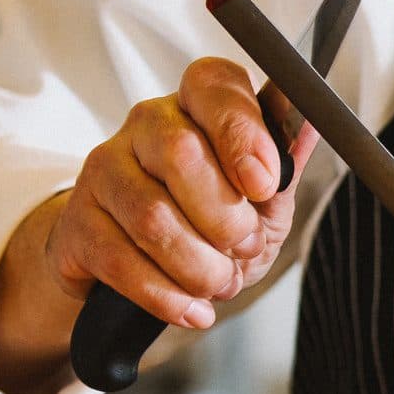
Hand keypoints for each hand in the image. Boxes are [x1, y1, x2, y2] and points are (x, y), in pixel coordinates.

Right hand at [0, 57, 309, 393]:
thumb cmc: (208, 222)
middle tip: (243, 246)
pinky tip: (192, 308)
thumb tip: (314, 124)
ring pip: (152, 216)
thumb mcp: (261, 199)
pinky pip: (121, 260)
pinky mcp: (79, 221)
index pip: (214, 86)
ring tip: (218, 281)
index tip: (264, 184)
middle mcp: (147, 125)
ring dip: (199, 265)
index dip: (242, 132)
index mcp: (198, 105)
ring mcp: (105, 169)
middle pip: (180, 154)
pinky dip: (166, 295)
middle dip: (225, 217)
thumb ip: (284, 167)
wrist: (140, 267)